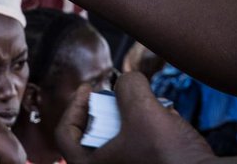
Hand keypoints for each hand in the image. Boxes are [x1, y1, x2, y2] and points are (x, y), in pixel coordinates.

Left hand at [55, 73, 213, 163]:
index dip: (75, 105)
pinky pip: (140, 149)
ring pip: (120, 141)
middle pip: (94, 136)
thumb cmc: (169, 156)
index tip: (90, 88)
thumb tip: (128, 80)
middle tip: (120, 94)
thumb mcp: (144, 110)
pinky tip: (168, 119)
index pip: (67, 134)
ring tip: (151, 104)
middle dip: (109, 110)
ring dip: (133, 119)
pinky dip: (149, 131)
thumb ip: (129, 87)